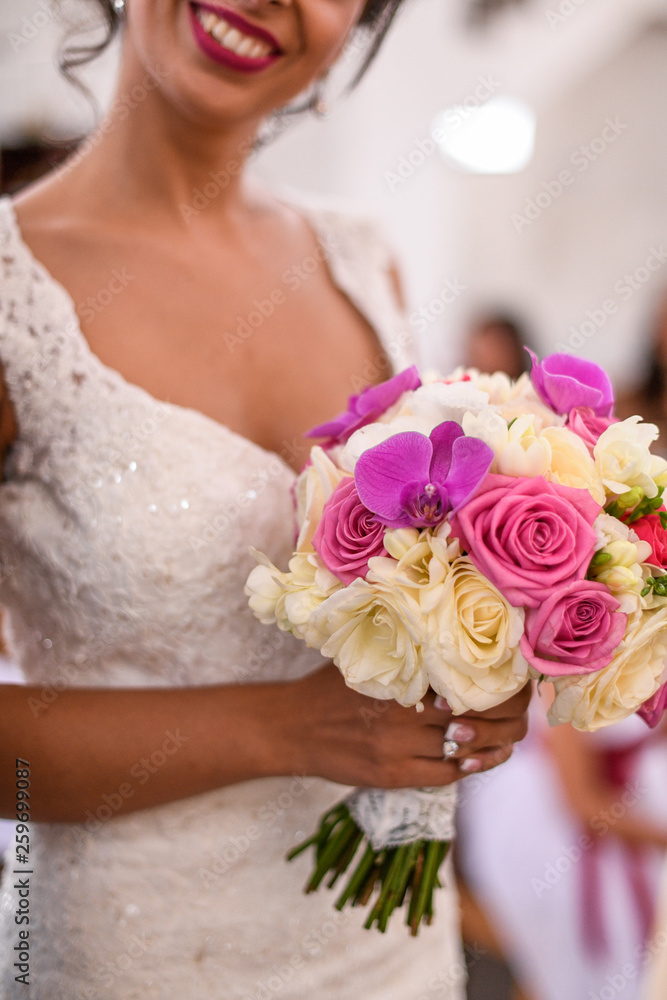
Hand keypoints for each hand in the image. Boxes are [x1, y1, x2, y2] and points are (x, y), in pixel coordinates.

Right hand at [278, 663, 530, 788]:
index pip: (469, 680)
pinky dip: (467, 767)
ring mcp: (398, 746)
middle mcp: (404, 711)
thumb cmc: (332, 687)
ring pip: (464, 749)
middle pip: (476, 718)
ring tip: (509, 740)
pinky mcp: (392, 774)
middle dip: (508, 719)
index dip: (503, 686)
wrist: (292, 726)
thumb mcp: (368, 658)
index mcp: (404, 675)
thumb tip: (452, 633)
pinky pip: (444, 774)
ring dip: (493, 746)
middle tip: (523, 716)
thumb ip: (407, 650)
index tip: (519, 682)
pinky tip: (478, 760)